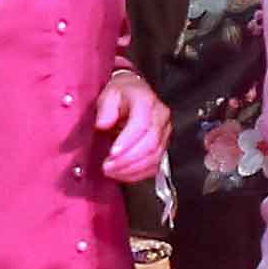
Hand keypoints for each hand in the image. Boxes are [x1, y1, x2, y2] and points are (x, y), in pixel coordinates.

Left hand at [90, 66, 168, 185]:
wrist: (133, 94)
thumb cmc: (121, 95)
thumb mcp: (108, 94)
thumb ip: (105, 108)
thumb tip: (103, 123)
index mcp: (147, 101)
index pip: (142, 124)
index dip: (127, 141)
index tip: (112, 152)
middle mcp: (160, 117)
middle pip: (150, 144)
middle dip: (127, 159)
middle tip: (107, 166)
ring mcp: (164, 133)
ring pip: (154, 158)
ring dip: (131, 169)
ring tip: (111, 171)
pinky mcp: (162, 147)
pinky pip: (154, 166)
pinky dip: (137, 174)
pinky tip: (122, 174)